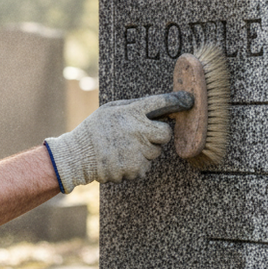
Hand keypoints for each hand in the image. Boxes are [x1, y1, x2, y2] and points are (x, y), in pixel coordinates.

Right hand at [44, 93, 181, 192]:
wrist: (78, 155)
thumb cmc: (95, 130)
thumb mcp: (111, 109)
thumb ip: (133, 108)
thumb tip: (156, 109)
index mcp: (132, 112)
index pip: (162, 102)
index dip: (178, 101)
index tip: (189, 100)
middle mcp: (139, 130)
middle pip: (166, 133)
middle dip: (158, 135)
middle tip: (142, 136)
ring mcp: (139, 150)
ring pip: (155, 152)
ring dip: (144, 151)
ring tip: (123, 148)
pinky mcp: (136, 168)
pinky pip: (145, 166)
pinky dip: (136, 165)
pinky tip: (120, 159)